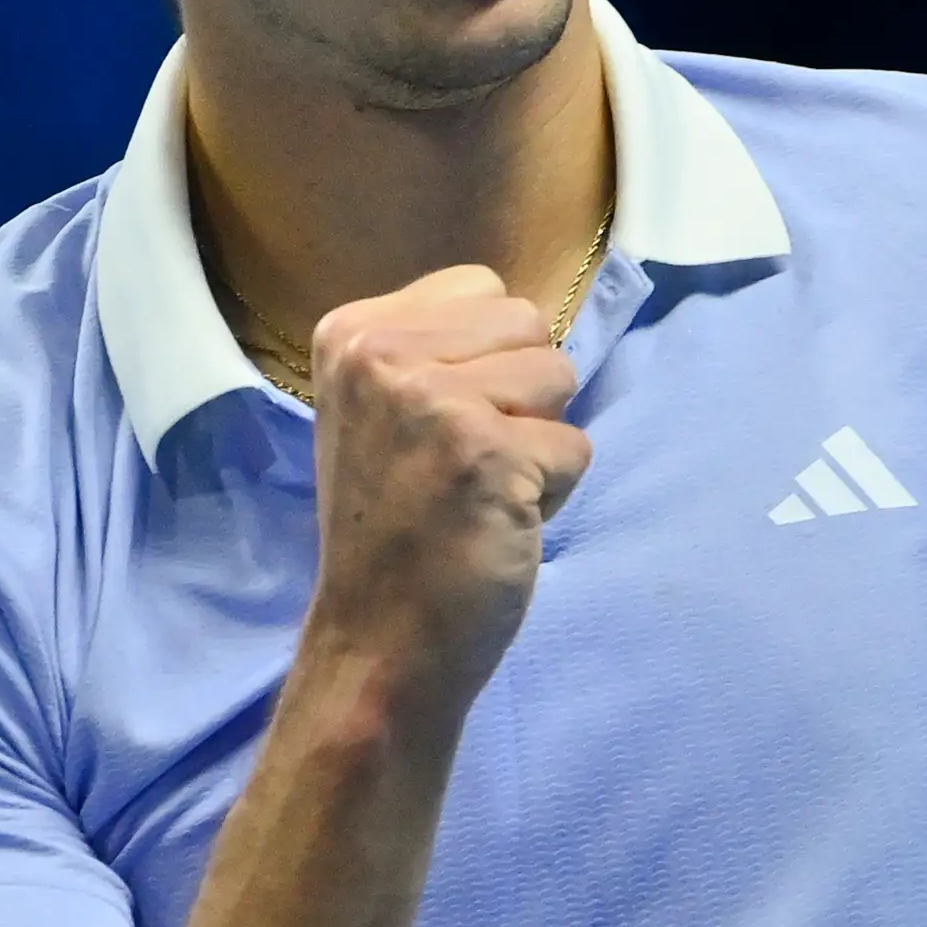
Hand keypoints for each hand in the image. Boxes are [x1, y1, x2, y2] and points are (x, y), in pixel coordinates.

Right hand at [300, 263, 589, 712]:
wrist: (376, 640)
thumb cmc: (394, 530)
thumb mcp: (381, 411)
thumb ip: (434, 350)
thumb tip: (530, 314)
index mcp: (350, 332)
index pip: (480, 286)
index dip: (486, 360)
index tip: (440, 429)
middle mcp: (379, 354)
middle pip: (527, 323)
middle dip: (521, 396)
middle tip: (463, 466)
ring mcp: (429, 401)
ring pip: (559, 377)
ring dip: (538, 442)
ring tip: (479, 492)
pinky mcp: (484, 452)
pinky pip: (575, 446)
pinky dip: (553, 493)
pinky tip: (496, 524)